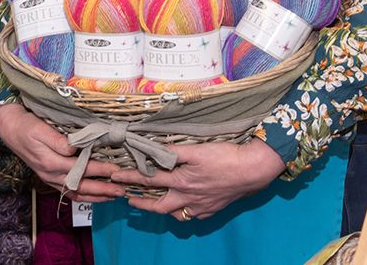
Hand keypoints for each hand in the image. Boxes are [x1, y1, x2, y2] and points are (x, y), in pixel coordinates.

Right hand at [0, 103, 124, 202]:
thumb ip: (58, 141)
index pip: (81, 169)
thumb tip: (76, 148)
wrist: (10, 129)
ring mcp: (49, 178)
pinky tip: (94, 197)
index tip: (116, 171)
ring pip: (76, 193)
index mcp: (51, 162)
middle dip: (103, 190)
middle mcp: (51, 175)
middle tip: (122, 190)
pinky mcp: (49, 178)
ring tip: (113, 196)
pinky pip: (68, 192)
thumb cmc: (26, 126)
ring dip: (96, 196)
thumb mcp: (41, 129)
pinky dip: (83, 196)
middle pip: (81, 187)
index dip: (100, 170)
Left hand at [110, 139, 284, 219]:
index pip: (150, 179)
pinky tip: (186, 208)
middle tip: (129, 200)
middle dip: (142, 203)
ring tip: (156, 205)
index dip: (130, 178)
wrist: (251, 170)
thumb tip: (154, 150)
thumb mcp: (196, 150)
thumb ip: (173, 151)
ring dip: (164, 209)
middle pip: (160, 205)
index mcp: (182, 181)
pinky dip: (186, 213)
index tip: (115, 177)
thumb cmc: (224, 157)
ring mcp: (201, 206)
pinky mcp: (213, 209)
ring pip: (177, 213)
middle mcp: (188, 197)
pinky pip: (195, 215)